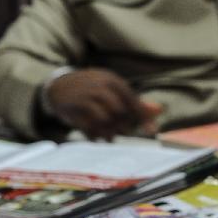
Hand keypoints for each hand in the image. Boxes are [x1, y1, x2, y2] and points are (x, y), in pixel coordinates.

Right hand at [46, 68, 161, 139]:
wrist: (58, 86)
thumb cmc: (91, 90)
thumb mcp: (112, 91)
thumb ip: (135, 102)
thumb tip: (160, 110)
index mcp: (112, 81)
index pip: (132, 100)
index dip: (143, 117)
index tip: (152, 131)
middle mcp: (100, 86)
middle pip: (120, 113)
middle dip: (123, 127)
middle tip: (122, 132)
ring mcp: (85, 96)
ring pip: (105, 121)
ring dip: (109, 133)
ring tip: (109, 137)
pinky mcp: (73, 108)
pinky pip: (88, 127)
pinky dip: (94, 135)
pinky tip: (95, 136)